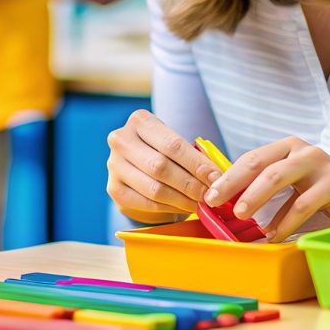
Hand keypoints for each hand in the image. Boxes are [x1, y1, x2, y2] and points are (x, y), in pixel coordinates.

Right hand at [105, 109, 222, 223]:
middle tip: (209, 195)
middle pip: (160, 166)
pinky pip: (146, 203)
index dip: (196, 164)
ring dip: (182, 199)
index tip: (216, 178)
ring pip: (153, 188)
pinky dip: (169, 208)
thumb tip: (216, 178)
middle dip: (190, 184)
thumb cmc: (164, 152)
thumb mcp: (176, 145)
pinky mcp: (114, 188)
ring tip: (199, 204)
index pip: (172, 144)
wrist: (137, 166)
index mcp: (139, 121)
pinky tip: (182, 207)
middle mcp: (121, 140)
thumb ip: (195, 157)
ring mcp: (114, 165)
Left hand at [204, 137, 329, 242]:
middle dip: (234, 184)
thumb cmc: (321, 190)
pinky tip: (273, 235)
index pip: (250, 158)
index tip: (208, 195)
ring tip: (240, 216)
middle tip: (216, 202)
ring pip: (278, 178)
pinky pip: (303, 203)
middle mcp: (301, 150)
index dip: (228, 176)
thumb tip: (226, 203)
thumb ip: (264, 187)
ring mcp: (319, 164)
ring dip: (256, 198)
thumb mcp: (291, 184)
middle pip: (260, 164)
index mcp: (286, 147)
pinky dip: (285, 222)